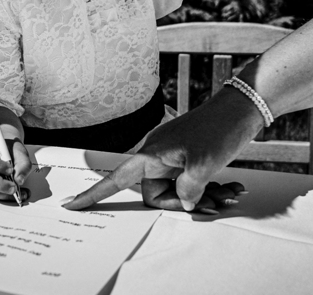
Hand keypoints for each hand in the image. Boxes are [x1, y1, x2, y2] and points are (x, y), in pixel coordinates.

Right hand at [0, 137, 32, 202]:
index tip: (11, 170)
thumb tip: (19, 180)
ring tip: (17, 191)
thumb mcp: (18, 150)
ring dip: (3, 193)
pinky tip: (16, 195)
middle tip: (14, 187)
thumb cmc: (8, 150)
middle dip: (0, 184)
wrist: (1, 151)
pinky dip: (5, 196)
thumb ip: (22, 163)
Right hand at [62, 87, 263, 211]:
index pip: (115, 180)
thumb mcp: (203, 166)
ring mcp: (173, 156)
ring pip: (178, 190)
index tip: (71, 206)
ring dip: (204, 196)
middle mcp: (158, 156)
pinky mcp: (189, 156)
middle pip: (156, 194)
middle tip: (212, 203)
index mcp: (150, 155)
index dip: (93, 195)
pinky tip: (232, 187)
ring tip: (229, 193)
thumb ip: (187, 191)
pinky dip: (211, 187)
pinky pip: (192, 181)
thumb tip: (183, 202)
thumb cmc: (219, 129)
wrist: (242, 107)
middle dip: (183, 204)